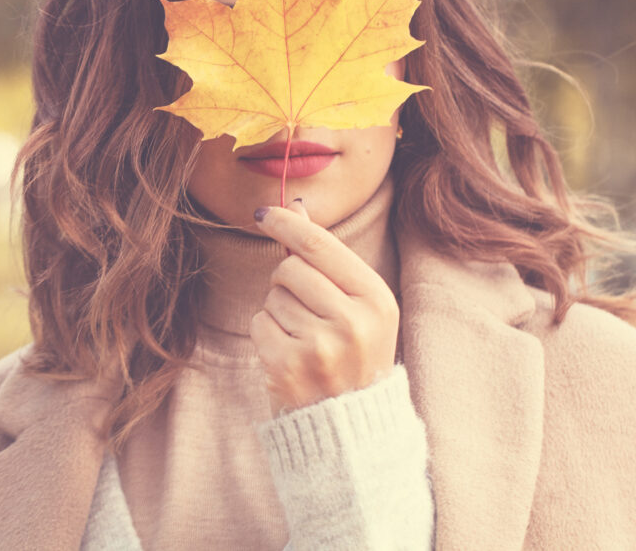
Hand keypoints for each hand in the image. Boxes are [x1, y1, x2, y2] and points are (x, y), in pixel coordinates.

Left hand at [249, 198, 400, 416]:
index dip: (287, 223)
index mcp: (377, 300)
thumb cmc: (354, 356)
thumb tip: (295, 206)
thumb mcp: (359, 306)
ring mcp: (320, 347)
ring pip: (272, 297)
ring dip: (279, 311)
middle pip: (290, 268)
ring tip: (305, 338)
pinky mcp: (288, 367)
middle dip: (288, 281)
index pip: (320, 246)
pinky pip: (258, 323)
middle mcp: (353, 322)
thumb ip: (328, 257)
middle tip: (307, 310)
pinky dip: (266, 334)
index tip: (265, 213)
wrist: (350, 428)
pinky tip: (289, 354)